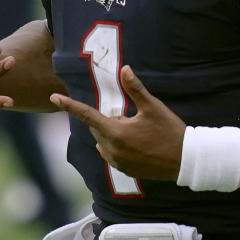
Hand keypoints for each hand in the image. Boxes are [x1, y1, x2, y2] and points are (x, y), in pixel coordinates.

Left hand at [51, 65, 186, 180]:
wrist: (184, 160)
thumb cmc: (169, 131)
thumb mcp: (153, 107)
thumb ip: (135, 89)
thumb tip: (125, 69)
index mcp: (116, 132)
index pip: (87, 115)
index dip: (69, 105)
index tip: (54, 97)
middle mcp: (111, 149)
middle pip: (97, 128)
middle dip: (107, 119)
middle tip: (129, 116)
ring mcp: (117, 162)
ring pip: (103, 142)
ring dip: (112, 133)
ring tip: (138, 131)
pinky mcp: (124, 170)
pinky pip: (112, 154)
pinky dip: (117, 145)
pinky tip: (138, 143)